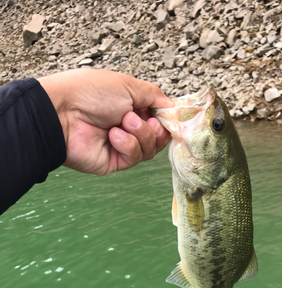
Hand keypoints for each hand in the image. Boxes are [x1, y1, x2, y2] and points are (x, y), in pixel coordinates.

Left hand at [37, 68, 172, 175]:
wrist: (63, 113)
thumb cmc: (91, 93)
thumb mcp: (128, 85)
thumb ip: (154, 95)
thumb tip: (172, 106)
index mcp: (131, 106)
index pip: (159, 117)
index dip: (167, 119)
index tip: (171, 117)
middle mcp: (128, 126)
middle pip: (158, 137)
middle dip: (156, 129)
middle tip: (148, 120)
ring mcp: (121, 145)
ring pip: (149, 149)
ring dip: (140, 134)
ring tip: (123, 123)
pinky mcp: (114, 162)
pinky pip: (134, 158)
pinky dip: (127, 145)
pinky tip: (114, 136)